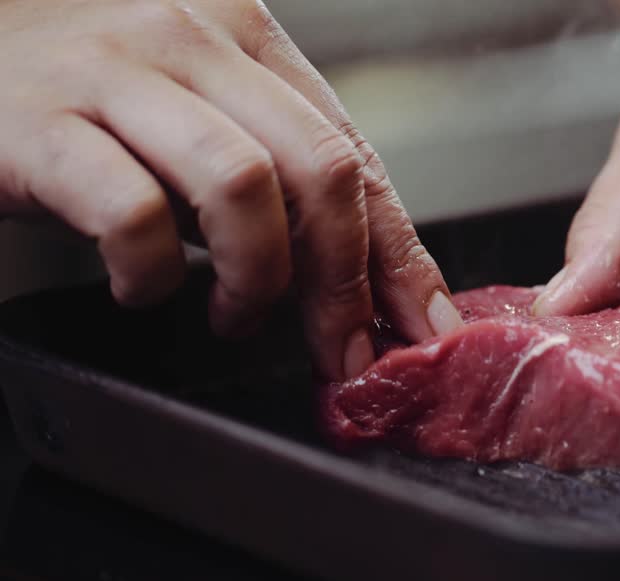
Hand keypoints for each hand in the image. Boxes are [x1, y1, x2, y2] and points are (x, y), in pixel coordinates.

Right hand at [0, 0, 461, 380]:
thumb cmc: (76, 98)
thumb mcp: (191, 117)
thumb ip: (267, 173)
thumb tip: (357, 280)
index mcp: (242, 36)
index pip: (352, 153)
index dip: (398, 253)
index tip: (423, 325)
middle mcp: (187, 38)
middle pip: (319, 169)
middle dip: (345, 282)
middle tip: (338, 346)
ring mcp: (111, 72)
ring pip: (243, 185)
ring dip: (257, 279)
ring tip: (237, 316)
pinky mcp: (36, 123)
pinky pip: (133, 213)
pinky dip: (153, 274)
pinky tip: (141, 287)